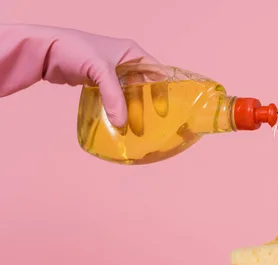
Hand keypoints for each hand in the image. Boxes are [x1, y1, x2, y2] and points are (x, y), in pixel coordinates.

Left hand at [0, 24, 156, 126]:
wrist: (45, 50)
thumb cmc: (76, 50)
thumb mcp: (100, 71)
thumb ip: (113, 97)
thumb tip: (121, 124)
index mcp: (132, 53)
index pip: (156, 73)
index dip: (161, 92)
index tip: (162, 112)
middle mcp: (125, 62)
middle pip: (142, 88)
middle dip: (144, 107)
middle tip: (144, 128)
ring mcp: (111, 73)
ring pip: (128, 95)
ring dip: (130, 111)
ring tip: (132, 130)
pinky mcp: (98, 82)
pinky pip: (114, 98)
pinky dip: (117, 110)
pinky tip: (118, 123)